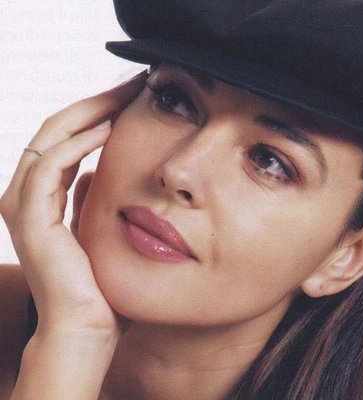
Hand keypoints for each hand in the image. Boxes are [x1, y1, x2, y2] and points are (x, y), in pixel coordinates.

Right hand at [1, 71, 147, 333]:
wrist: (87, 328)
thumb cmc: (99, 282)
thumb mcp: (95, 226)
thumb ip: (88, 198)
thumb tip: (93, 172)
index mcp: (44, 195)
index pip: (70, 137)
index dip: (100, 113)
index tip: (134, 99)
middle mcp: (28, 194)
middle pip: (59, 128)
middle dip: (97, 102)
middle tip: (133, 85)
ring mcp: (23, 203)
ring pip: (51, 137)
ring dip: (89, 112)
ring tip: (125, 96)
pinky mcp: (31, 217)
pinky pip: (50, 166)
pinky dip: (77, 144)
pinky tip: (108, 130)